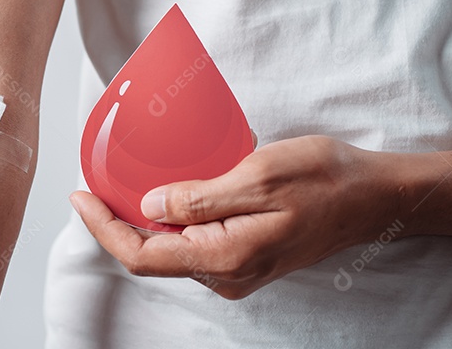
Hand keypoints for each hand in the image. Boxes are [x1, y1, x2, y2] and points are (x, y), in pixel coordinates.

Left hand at [69, 135, 400, 298]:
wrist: (371, 196)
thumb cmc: (323, 181)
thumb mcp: (256, 177)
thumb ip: (198, 198)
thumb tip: (148, 208)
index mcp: (224, 258)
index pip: (141, 255)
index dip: (102, 228)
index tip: (80, 197)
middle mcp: (226, 273)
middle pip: (150, 256)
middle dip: (114, 224)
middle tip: (92, 187)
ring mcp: (235, 269)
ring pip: (169, 251)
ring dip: (140, 223)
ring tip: (118, 187)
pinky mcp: (242, 256)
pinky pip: (191, 244)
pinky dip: (167, 223)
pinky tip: (161, 196)